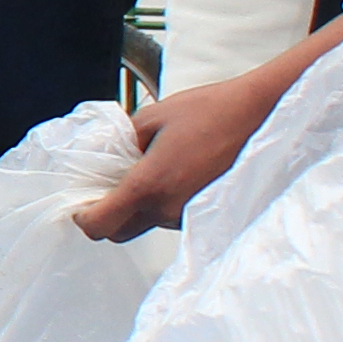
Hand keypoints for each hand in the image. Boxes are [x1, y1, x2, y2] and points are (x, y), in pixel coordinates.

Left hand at [76, 61, 298, 239]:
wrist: (262, 114)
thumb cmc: (208, 110)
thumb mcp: (152, 117)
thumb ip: (120, 142)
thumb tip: (102, 158)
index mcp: (149, 185)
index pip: (101, 225)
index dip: (83, 217)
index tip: (80, 204)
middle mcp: (168, 210)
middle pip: (120, 232)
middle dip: (108, 214)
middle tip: (108, 185)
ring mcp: (190, 217)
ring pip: (148, 224)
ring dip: (140, 206)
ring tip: (151, 168)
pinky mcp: (209, 215)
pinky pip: (173, 217)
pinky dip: (164, 202)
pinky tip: (175, 173)